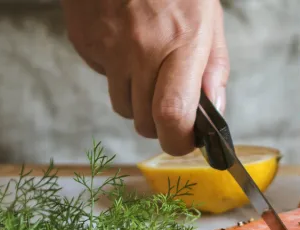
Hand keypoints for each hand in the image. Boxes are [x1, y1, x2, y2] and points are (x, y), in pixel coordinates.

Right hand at [62, 0, 228, 154]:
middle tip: (167, 104)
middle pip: (144, 122)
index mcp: (182, 42)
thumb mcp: (208, 18)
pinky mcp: (85, 42)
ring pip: (122, 107)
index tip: (184, 141)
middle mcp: (143, 48)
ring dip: (136, 100)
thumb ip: (213, 69)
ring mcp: (109, 47)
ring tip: (146, 65)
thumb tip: (214, 114)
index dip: (178, 142)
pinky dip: (114, 73)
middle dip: (158, 125)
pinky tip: (123, 44)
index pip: (172, 116)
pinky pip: (102, 79)